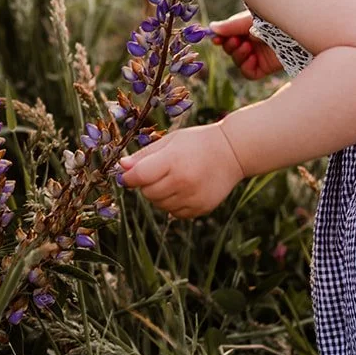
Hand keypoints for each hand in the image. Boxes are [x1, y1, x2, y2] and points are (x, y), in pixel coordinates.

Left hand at [117, 123, 244, 218]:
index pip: (139, 176)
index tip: (128, 176)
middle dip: (146, 184)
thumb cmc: (198, 142)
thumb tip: (122, 167)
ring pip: (160, 205)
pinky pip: (175, 213)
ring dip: (160, 195)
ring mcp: (193, 197)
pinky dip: (174, 204)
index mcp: (172, 161)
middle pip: (147, 193)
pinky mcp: (201, 208)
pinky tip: (184, 189)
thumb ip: (145, 155)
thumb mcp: (171, 141)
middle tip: (158, 172)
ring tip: (174, 179)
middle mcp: (182, 182)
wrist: (233, 151)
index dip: (128, 178)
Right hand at [209, 10, 281, 79]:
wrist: (297, 32)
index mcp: (248, 27)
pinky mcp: (266, 67)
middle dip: (230, 46)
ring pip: (238, 61)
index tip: (216, 39)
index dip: (220, 38)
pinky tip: (252, 58)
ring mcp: (259, 55)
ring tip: (248, 46)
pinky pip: (249, 73)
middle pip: (231, 49)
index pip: (228, 35)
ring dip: (238, 55)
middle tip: (236, 40)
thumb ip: (231, 26)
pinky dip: (246, 67)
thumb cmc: (275, 20)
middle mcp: (253, 42)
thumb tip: (211, 28)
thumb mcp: (250, 20)